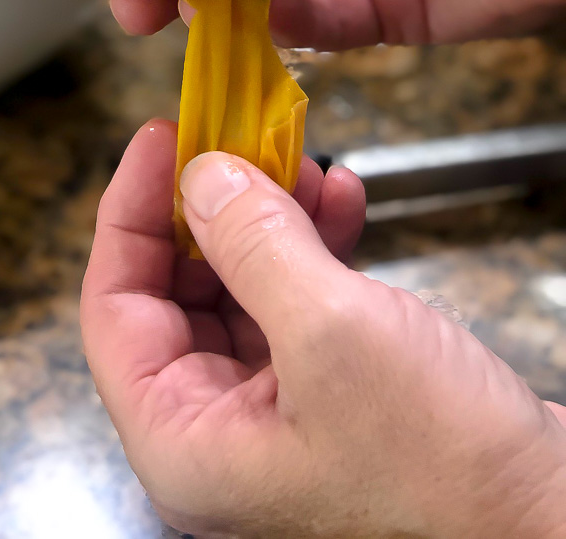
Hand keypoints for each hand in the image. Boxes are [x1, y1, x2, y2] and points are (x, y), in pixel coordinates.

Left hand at [82, 121, 565, 537]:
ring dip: (268, 217)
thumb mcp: (332, 333)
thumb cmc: (440, 460)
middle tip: (241, 137)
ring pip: (240, 286)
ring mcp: (273, 411)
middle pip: (176, 290)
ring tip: (304, 163)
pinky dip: (314, 245)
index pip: (114, 306)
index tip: (162, 137)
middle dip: (212, 206)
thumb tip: (199, 173)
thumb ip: (253, 245)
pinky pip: (296, 301)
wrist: (552, 523)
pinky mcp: (328, 392)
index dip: (130, 211)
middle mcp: (215, 430)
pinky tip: (342, 200)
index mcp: (182, 438)